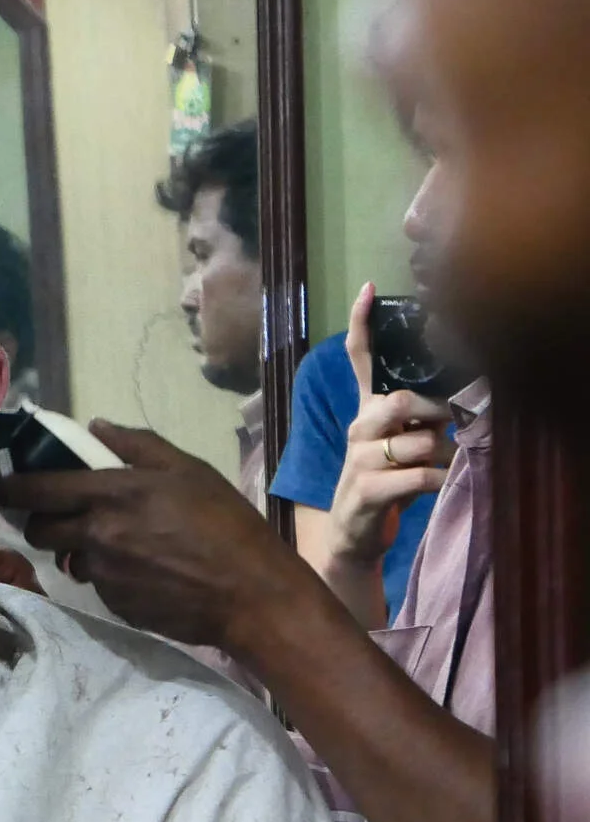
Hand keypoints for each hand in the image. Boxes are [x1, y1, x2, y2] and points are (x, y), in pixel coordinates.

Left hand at [0, 422, 328, 656]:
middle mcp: (96, 534)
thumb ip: (137, 445)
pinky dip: (109, 575)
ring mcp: (102, 574)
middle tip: (64, 516)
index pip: (37, 489)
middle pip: (40, 528)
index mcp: (111, 494)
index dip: (7, 487)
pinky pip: (97, 585)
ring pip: (69, 558)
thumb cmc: (226, 525)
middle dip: (43, 521)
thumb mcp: (189, 470)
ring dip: (80, 549)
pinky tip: (144, 572)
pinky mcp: (113, 605)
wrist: (251, 595)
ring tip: (120, 544)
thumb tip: (95, 427)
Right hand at [327, 283, 454, 567]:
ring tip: (451, 461)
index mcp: (366, 410)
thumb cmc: (389, 480)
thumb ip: (423, 415)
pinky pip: (415, 476)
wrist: (356, 532)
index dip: (361, 323)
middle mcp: (358, 428)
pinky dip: (437, 479)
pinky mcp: (365, 491)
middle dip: (434, 410)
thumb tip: (465, 395)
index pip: (358, 358)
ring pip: (412, 442)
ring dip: (443, 453)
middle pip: (395, 401)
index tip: (368, 289)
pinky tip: (438, 482)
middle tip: (457, 421)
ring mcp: (358, 460)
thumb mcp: (403, 441)